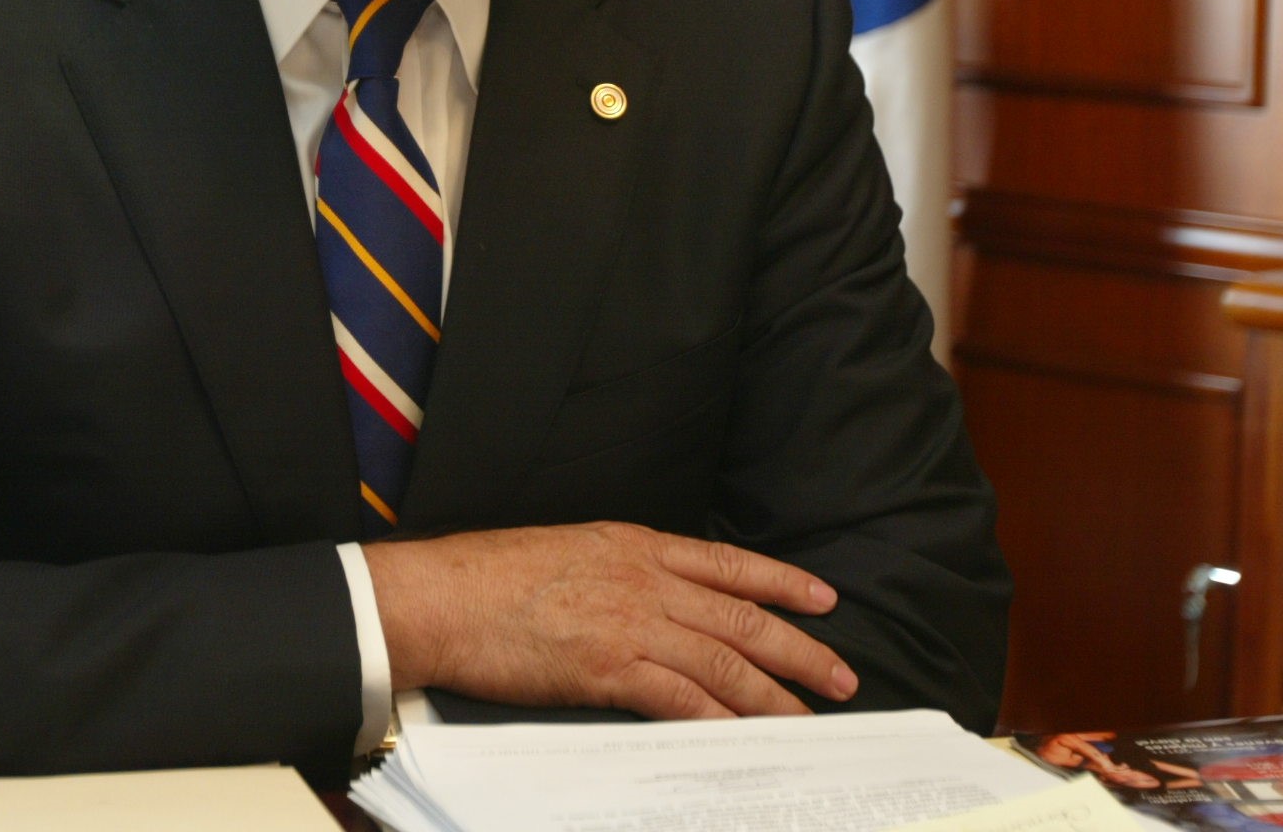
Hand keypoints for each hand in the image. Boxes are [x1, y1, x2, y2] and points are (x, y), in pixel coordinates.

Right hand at [360, 521, 854, 718]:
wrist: (442, 597)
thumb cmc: (489, 577)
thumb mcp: (568, 551)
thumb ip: (618, 571)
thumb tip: (651, 597)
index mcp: (633, 545)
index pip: (727, 562)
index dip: (781, 582)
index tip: (823, 598)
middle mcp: (643, 579)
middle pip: (741, 616)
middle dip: (799, 648)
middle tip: (840, 676)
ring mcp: (629, 623)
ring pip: (724, 661)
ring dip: (773, 695)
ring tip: (806, 720)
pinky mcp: (608, 668)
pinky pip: (682, 698)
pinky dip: (720, 720)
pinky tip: (743, 737)